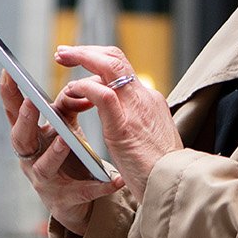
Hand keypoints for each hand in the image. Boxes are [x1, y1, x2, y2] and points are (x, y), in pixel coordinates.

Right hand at [0, 70, 123, 235]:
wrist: (74, 200)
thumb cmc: (66, 156)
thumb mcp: (64, 128)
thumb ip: (66, 106)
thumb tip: (78, 86)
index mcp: (30, 137)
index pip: (15, 113)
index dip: (9, 94)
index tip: (8, 72)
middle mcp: (31, 158)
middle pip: (21, 139)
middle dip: (25, 121)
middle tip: (32, 102)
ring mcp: (44, 181)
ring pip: (44, 167)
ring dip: (54, 152)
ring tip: (66, 140)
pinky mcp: (64, 200)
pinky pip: (82, 192)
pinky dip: (98, 186)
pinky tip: (115, 180)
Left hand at [55, 45, 182, 201]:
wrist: (175, 187)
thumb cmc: (159, 170)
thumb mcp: (149, 137)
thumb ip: (135, 121)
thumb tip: (116, 114)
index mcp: (149, 101)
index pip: (122, 68)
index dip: (99, 59)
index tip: (81, 59)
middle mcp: (144, 98)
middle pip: (115, 58)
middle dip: (86, 51)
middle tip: (64, 52)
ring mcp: (135, 109)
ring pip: (109, 65)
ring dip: (82, 57)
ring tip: (62, 59)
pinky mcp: (124, 127)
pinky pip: (103, 95)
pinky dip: (84, 87)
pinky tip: (71, 90)